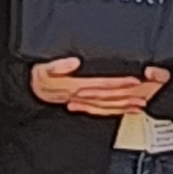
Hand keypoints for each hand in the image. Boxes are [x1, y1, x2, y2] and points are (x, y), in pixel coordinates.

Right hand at [31, 56, 166, 115]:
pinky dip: (113, 111)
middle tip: (143, 96)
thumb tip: (74, 62)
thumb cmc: (37, 76)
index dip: (118, 82)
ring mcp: (81, 102)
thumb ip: (57, 65)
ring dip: (123, 106)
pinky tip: (124, 110)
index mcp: (73, 84)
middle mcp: (80, 95)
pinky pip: (99, 110)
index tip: (133, 80)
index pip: (101, 83)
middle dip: (126, 97)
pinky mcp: (81, 104)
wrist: (29, 88)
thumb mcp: (42, 67)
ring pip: (106, 106)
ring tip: (139, 105)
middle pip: (107, 97)